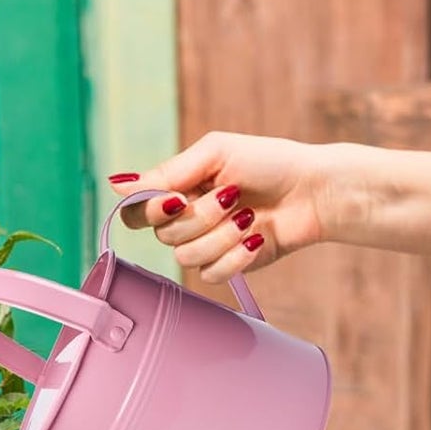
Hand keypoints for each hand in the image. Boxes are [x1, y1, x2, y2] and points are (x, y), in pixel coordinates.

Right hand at [110, 131, 329, 285]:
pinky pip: (211, 275)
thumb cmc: (269, 162)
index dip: (150, 210)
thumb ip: (168, 172)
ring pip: (187, 257)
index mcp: (178, 189)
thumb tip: (117, 186)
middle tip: (231, 196)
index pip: (138, 213)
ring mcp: (206, 244)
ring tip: (248, 217)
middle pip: (163, 236)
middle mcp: (186, 219)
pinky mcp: (227, 266)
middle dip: (200, 217)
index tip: (178, 198)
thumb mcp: (216, 154)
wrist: (313, 191)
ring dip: (221, 236)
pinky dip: (235, 256)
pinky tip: (256, 237)